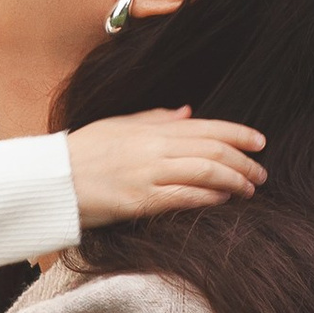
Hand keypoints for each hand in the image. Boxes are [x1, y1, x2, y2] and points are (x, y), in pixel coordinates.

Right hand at [68, 108, 266, 227]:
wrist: (52, 179)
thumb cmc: (84, 151)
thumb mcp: (120, 125)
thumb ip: (157, 118)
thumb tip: (190, 112)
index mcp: (151, 129)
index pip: (206, 127)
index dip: (238, 134)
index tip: (261, 142)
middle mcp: (153, 148)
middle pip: (212, 149)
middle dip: (243, 161)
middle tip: (261, 173)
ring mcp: (147, 174)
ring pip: (204, 172)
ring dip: (233, 180)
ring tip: (249, 189)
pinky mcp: (139, 200)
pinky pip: (183, 197)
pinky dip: (208, 197)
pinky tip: (223, 200)